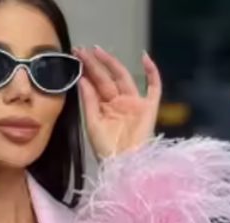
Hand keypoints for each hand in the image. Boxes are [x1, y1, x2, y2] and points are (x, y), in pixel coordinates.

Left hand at [74, 46, 161, 160]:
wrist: (124, 165)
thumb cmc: (106, 150)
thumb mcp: (92, 125)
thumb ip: (88, 101)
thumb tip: (82, 79)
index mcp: (104, 109)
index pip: (95, 85)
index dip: (86, 70)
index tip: (75, 56)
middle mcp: (119, 103)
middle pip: (107, 78)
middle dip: (94, 64)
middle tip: (81, 50)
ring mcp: (134, 104)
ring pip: (124, 77)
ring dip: (112, 63)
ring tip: (98, 50)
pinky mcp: (149, 108)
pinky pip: (154, 87)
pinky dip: (152, 72)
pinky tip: (144, 58)